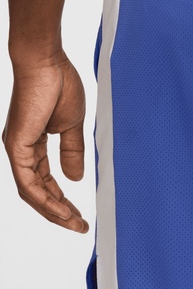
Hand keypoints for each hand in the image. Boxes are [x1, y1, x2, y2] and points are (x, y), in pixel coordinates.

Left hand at [3, 51, 88, 232]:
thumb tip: (75, 178)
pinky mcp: (17, 145)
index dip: (62, 200)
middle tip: (79, 226)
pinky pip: (28, 182)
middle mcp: (21, 151)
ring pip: (31, 192)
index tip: (79, 214)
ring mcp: (17, 149)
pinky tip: (60, 209)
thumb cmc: (59, 84)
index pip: (45, 181)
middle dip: (59, 212)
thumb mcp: (72, 125)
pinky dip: (44, 199)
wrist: (45, 62)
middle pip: (38, 192)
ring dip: (53, 211)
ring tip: (74, 223)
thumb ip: (72, 152)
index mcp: (33, 145)